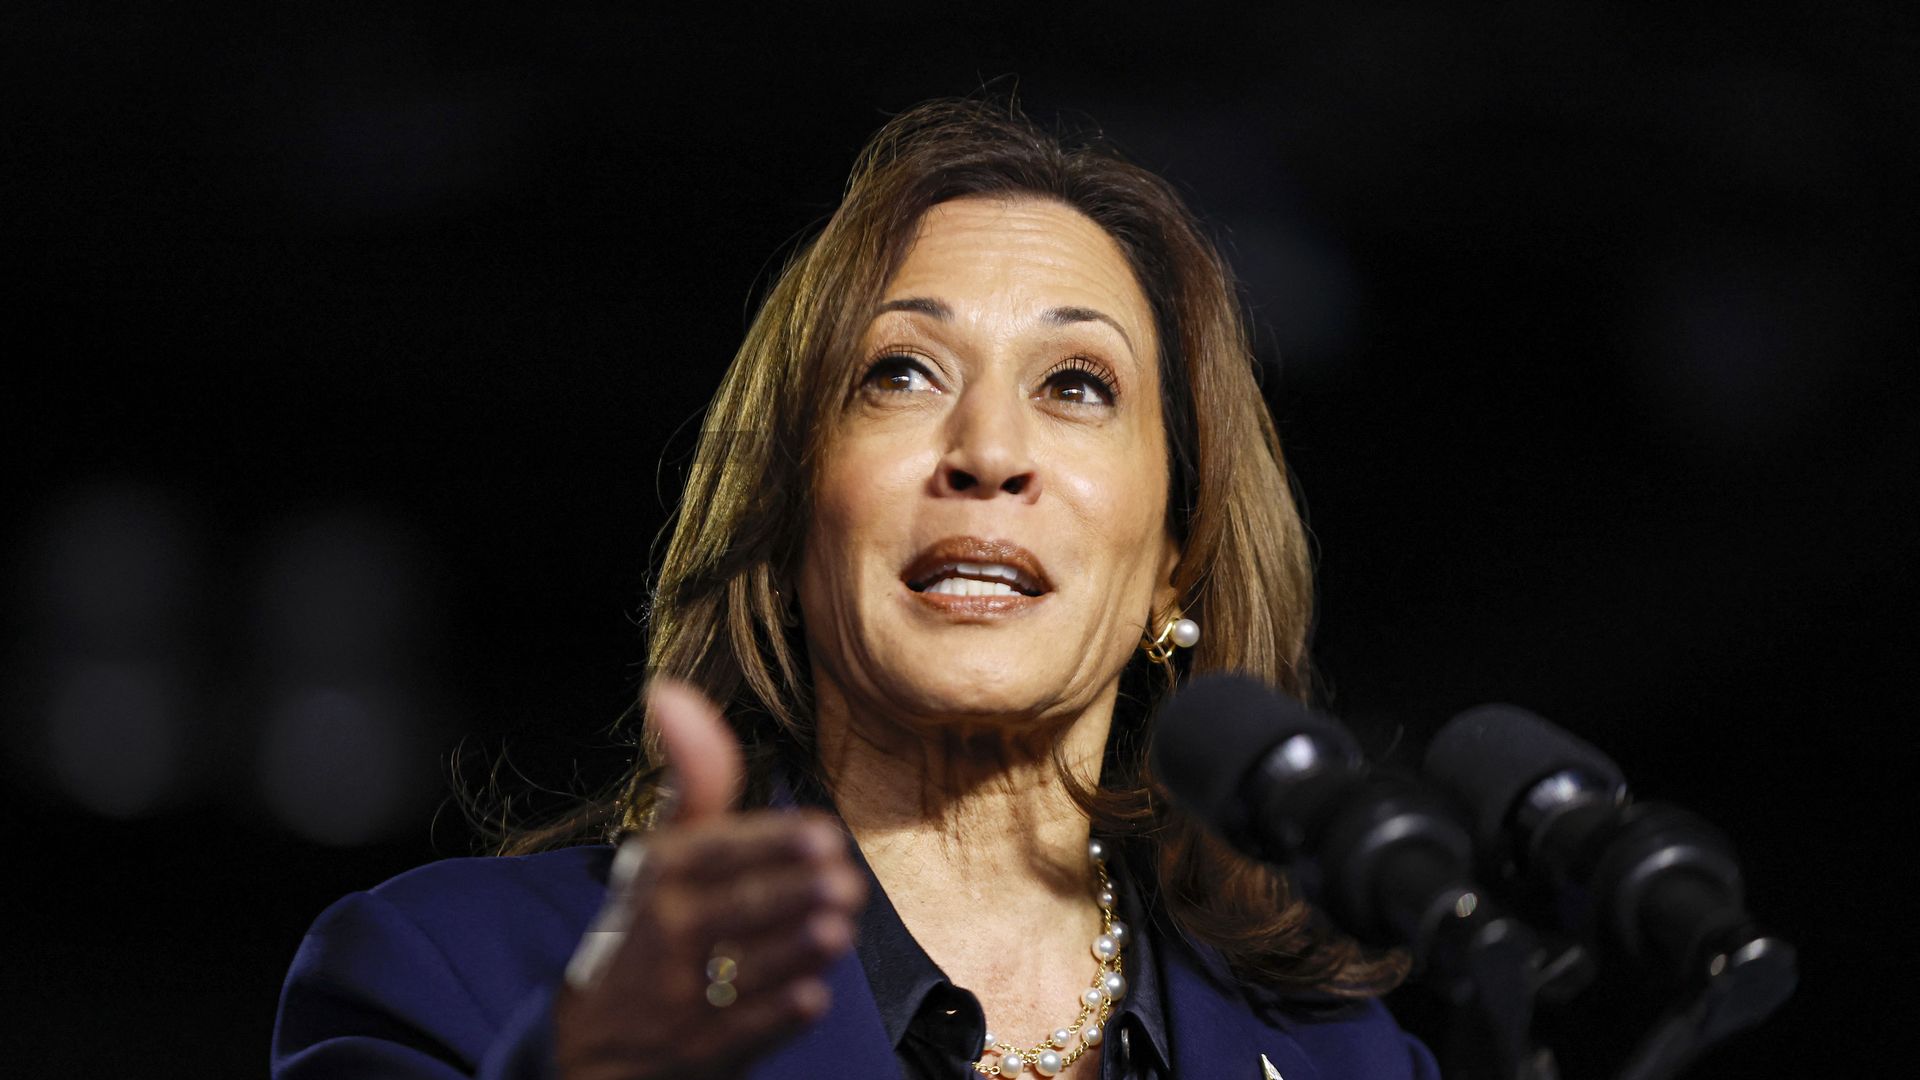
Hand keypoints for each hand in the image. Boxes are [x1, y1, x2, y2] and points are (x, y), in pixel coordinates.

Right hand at [553, 679, 866, 1079]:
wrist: (589, 1052)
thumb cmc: (645, 932)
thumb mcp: (659, 858)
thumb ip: (691, 782)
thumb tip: (669, 690)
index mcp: (655, 880)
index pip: (710, 854)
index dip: (766, 844)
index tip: (821, 834)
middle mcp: (661, 937)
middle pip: (731, 912)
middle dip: (789, 895)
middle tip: (844, 881)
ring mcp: (678, 1002)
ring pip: (742, 970)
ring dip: (792, 950)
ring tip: (838, 929)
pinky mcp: (701, 1055)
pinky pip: (741, 1034)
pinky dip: (775, 1016)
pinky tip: (812, 997)